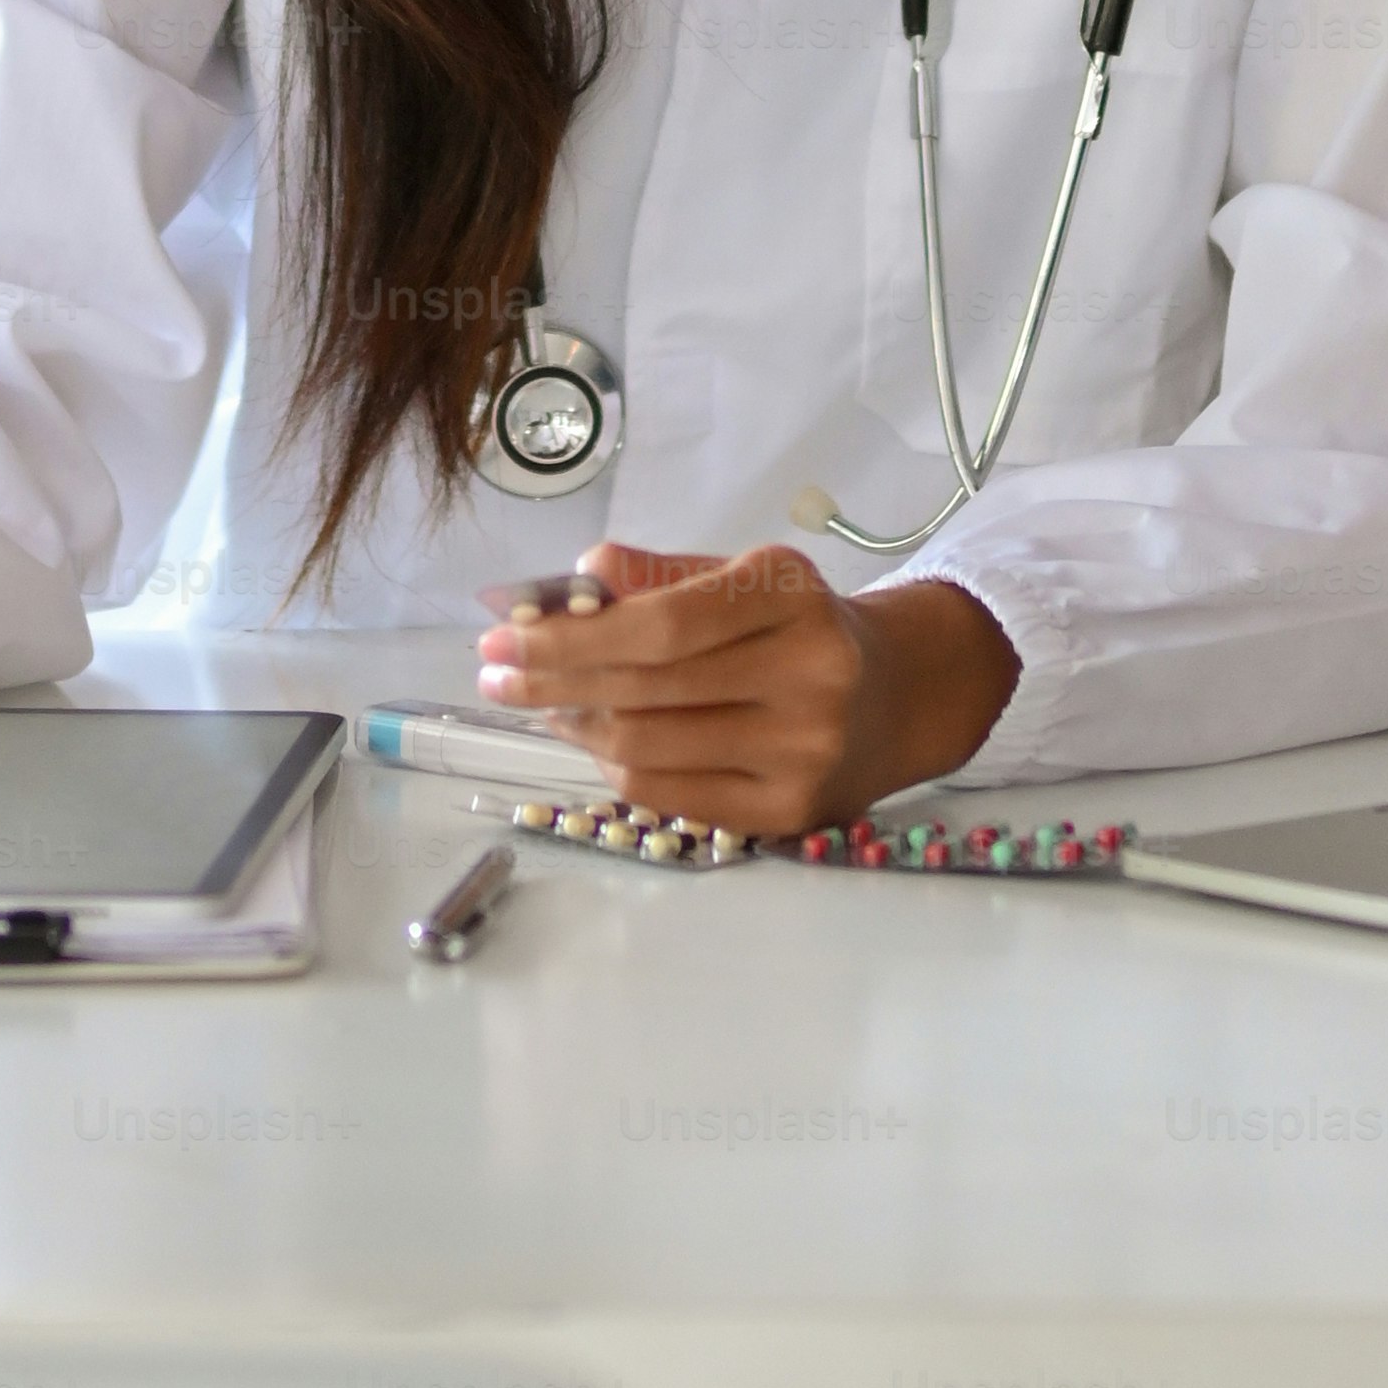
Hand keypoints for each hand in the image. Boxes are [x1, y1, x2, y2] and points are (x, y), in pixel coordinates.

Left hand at [472, 541, 1022, 836]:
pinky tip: (595, 739)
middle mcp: (810, 675)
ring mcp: (804, 752)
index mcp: (793, 596)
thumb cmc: (794, 628)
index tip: (504, 634)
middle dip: (550, 681)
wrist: (893, 698)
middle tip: (494, 672)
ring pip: (645, 748)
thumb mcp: (741, 576)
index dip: (571, 636)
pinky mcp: (789, 812)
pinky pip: (666, 794)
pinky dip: (613, 766)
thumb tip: (564, 584)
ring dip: (576, 724)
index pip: (661, 625)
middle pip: (644, 690)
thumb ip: (653, 575)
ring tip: (548, 703)